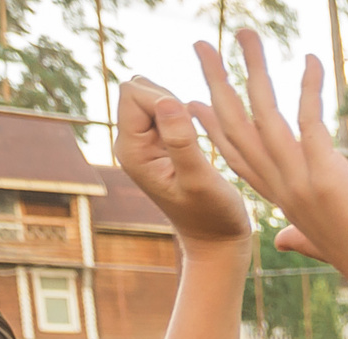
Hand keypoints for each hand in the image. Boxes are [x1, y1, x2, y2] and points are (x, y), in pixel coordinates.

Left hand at [115, 74, 252, 246]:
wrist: (216, 241)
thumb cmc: (213, 217)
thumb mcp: (200, 181)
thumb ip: (181, 141)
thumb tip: (166, 101)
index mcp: (131, 151)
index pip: (132, 93)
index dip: (163, 98)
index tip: (190, 126)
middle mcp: (131, 144)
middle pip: (139, 89)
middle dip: (169, 99)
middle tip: (194, 134)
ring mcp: (144, 143)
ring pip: (154, 96)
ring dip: (179, 106)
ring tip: (198, 138)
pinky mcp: (160, 144)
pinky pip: (166, 108)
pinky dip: (184, 113)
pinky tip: (198, 138)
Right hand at [190, 33, 347, 294]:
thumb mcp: (323, 243)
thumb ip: (299, 236)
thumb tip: (284, 240)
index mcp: (280, 200)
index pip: (235, 157)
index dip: (212, 126)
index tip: (193, 99)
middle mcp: (281, 188)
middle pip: (236, 128)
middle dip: (218, 83)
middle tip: (202, 46)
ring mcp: (300, 182)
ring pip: (263, 116)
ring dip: (254, 69)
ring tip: (244, 34)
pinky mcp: (325, 177)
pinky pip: (309, 121)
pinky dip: (309, 87)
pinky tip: (311, 59)